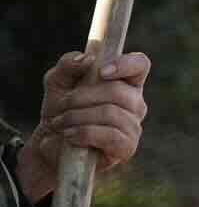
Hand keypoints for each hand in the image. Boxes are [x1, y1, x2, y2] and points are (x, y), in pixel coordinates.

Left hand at [23, 51, 151, 203]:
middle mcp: (135, 103)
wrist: (51, 143)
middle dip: (82, 97)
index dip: (125, 64)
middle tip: (61, 105)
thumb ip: (68, 65)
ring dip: (77, 117)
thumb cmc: (60, 110)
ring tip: (60, 123)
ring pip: (110, 113)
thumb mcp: (57, 82)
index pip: (140, 64)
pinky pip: (110, 135)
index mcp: (125, 83)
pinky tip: (70, 135)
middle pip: (118, 91)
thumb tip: (87, 59)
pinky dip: (84, 133)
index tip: (101, 72)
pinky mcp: (127, 147)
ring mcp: (134, 126)